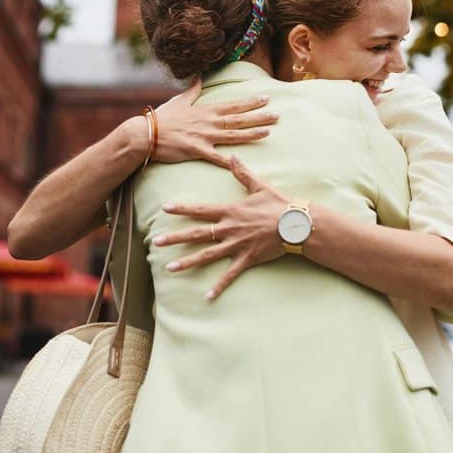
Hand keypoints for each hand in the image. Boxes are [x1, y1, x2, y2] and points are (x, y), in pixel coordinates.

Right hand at [152, 81, 278, 167]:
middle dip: (258, 116)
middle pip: (238, 119)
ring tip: (268, 132)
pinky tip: (241, 161)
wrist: (145, 134)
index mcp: (205, 110)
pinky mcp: (196, 151)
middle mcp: (208, 122)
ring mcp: (204, 136)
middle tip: (276, 114)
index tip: (265, 98)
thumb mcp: (179, 101)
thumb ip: (192, 90)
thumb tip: (198, 77)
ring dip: (251, 133)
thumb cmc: (162, 118)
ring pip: (233, 135)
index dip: (250, 102)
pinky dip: (228, 160)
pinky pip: (216, 157)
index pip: (232, 105)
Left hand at [152, 156, 287, 299]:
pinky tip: (207, 297)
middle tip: (156, 243)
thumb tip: (233, 155)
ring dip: (188, 262)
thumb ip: (242, 173)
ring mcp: (236, 245)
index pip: (200, 210)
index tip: (165, 208)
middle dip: (175, 238)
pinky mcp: (247, 259)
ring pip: (207, 255)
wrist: (296, 224)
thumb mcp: (259, 186)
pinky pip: (230, 275)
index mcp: (230, 211)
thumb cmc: (278, 204)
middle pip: (197, 234)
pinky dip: (219, 286)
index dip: (182, 209)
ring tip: (170, 268)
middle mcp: (228, 229)